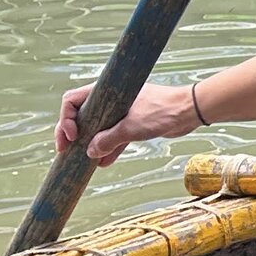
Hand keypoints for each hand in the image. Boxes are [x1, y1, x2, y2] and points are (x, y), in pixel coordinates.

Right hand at [55, 79, 198, 164]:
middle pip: (81, 115)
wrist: (190, 111)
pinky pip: (115, 137)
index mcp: (106, 92)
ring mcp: (122, 112)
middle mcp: (111, 99)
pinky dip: (109, 148)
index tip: (72, 136)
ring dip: (90, 143)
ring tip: (81, 161)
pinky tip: (103, 164)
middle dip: (73, 133)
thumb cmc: (162, 111)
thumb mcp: (131, 128)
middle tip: (65, 150)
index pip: (73, 100)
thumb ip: (109, 140)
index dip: (67, 119)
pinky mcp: (134, 123)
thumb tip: (90, 152)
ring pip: (98, 128)